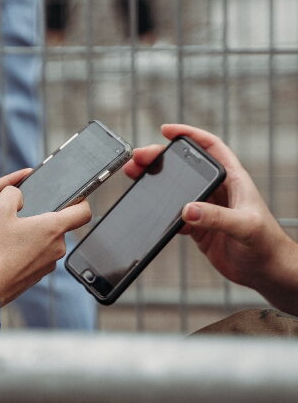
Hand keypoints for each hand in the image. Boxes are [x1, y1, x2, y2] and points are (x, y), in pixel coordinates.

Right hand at [0, 186, 91, 305]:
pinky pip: (37, 258)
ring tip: (10, 238)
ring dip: (33, 238)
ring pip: (46, 243)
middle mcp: (57, 248)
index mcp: (53, 228)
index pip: (83, 212)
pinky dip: (26, 254)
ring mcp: (48, 264)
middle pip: (59, 227)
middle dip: (42, 221)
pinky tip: (7, 253)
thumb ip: (12, 193)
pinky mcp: (37, 276)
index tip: (73, 199)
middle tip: (20, 220)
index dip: (80, 201)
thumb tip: (17, 195)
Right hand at [124, 124, 297, 314]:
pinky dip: (161, 211)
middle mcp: (218, 191)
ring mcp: (206, 209)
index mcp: (233, 180)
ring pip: (176, 189)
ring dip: (156, 183)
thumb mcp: (245, 226)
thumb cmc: (266, 244)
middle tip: (140, 159)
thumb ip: (218, 218)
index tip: (166, 131)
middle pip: (185, 167)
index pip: (210, 147)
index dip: (189, 135)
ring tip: (136, 178)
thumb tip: (188, 209)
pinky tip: (150, 210)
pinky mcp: (198, 227)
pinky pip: (175, 214)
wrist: (266, 271)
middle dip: (161, 158)